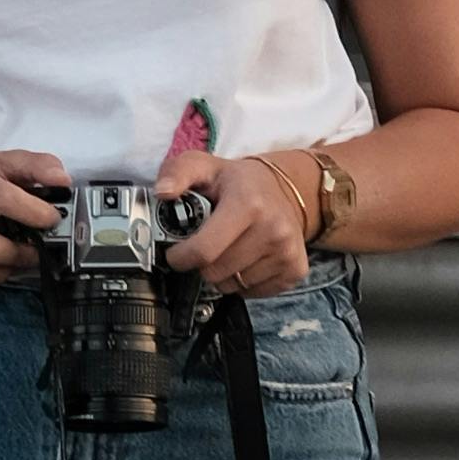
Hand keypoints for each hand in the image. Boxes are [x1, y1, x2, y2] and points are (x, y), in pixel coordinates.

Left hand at [159, 149, 313, 300]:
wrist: (286, 189)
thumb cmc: (239, 182)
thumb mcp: (204, 166)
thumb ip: (177, 172)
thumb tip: (163, 192)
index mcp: (248, 204)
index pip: (204, 251)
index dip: (181, 257)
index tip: (177, 253)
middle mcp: (273, 229)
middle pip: (215, 273)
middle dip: (202, 264)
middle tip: (207, 245)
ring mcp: (287, 252)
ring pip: (233, 286)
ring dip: (223, 273)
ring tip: (229, 248)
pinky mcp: (295, 269)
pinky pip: (252, 293)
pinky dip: (243, 282)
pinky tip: (247, 258)